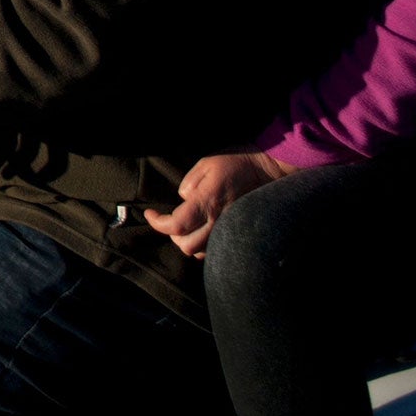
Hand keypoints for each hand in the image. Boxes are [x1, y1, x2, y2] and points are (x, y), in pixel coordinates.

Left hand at [143, 152, 295, 259]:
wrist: (266, 170)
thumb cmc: (234, 163)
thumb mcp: (206, 163)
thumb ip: (189, 183)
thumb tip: (183, 199)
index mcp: (207, 202)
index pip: (176, 225)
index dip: (158, 223)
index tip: (149, 214)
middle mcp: (218, 221)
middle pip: (186, 245)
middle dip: (172, 235)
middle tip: (169, 220)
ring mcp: (230, 230)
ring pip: (200, 251)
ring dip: (187, 241)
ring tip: (185, 226)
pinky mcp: (238, 232)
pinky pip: (215, 250)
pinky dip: (202, 245)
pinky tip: (200, 231)